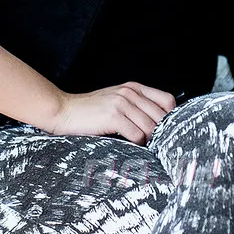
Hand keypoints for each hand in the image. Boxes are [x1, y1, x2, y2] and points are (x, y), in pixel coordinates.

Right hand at [50, 82, 176, 144]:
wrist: (63, 111)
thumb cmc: (89, 111)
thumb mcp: (116, 101)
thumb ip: (136, 107)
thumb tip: (158, 124)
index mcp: (134, 88)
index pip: (167, 101)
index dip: (170, 117)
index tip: (165, 130)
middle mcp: (130, 93)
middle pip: (161, 116)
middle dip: (160, 133)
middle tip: (153, 144)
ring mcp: (122, 103)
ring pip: (151, 127)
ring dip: (148, 141)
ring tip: (139, 145)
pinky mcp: (113, 116)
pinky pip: (137, 135)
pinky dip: (136, 144)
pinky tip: (127, 144)